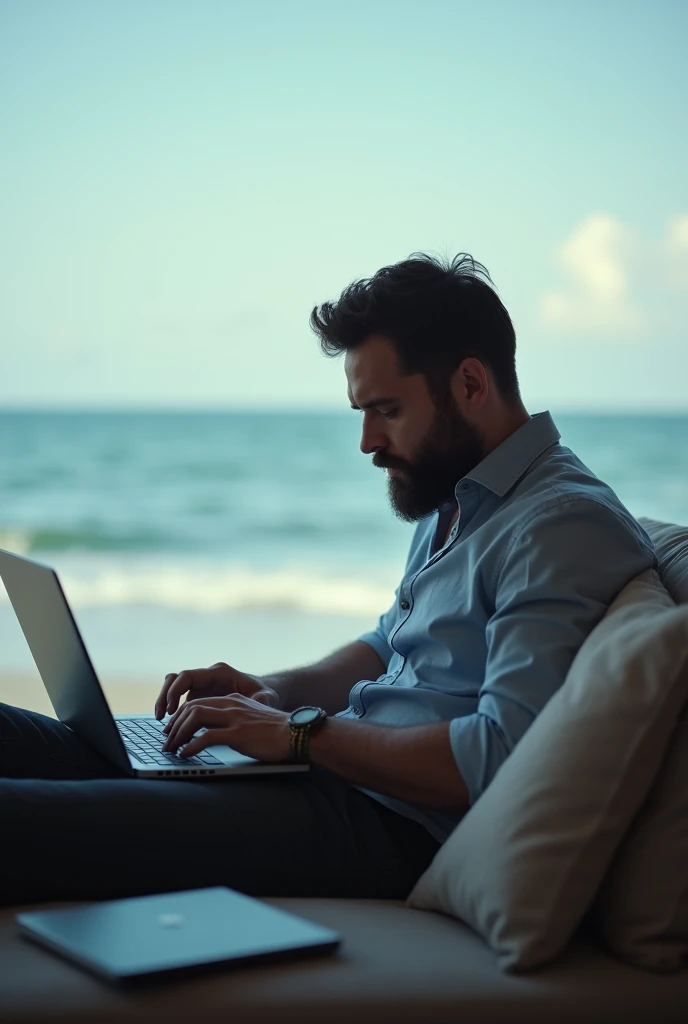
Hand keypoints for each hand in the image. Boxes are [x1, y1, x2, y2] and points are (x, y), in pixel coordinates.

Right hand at [154, 661, 278, 719]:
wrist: (264, 696)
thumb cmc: (265, 694)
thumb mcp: (267, 697)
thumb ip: (263, 698)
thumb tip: (259, 700)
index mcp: (219, 673)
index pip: (188, 676)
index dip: (175, 691)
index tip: (171, 710)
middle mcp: (207, 678)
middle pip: (175, 680)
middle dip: (164, 697)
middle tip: (161, 717)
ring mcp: (202, 688)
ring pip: (173, 688)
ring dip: (164, 703)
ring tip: (163, 725)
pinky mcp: (200, 699)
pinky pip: (180, 702)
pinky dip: (174, 714)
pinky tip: (174, 729)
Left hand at [161, 694, 291, 762]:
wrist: (299, 733)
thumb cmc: (280, 732)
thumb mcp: (254, 720)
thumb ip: (237, 722)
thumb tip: (218, 735)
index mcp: (234, 700)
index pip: (199, 702)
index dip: (182, 716)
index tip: (173, 730)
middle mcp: (232, 705)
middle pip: (192, 707)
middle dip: (175, 724)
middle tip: (166, 741)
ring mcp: (234, 718)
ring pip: (195, 717)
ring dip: (178, 734)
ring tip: (171, 749)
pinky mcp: (238, 733)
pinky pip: (206, 737)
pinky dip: (191, 746)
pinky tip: (185, 755)